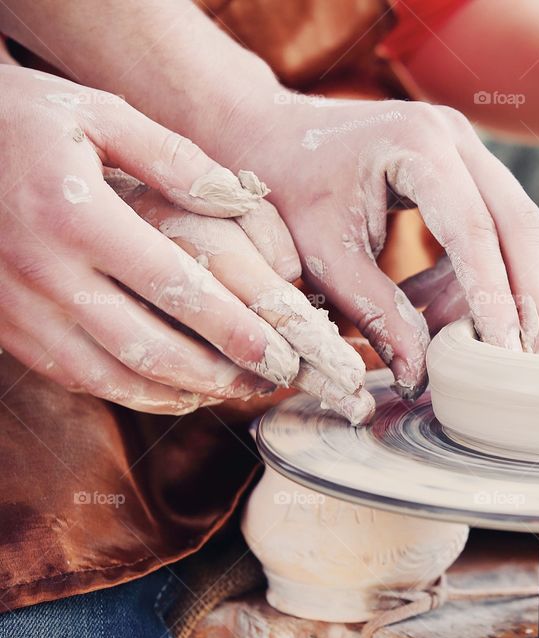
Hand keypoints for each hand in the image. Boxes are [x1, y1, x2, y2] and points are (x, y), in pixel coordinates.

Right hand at [0, 66, 360, 414]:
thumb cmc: (21, 120)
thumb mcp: (97, 113)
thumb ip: (172, 157)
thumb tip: (238, 200)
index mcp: (77, 216)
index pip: (176, 288)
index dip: (235, 329)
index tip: (282, 351)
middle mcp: (45, 272)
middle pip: (149, 347)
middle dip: (220, 374)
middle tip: (272, 378)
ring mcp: (19, 307)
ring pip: (112, 377)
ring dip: (181, 393)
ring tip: (234, 390)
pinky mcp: (6, 327)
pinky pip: (76, 376)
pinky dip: (131, 392)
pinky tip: (176, 389)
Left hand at [212, 94, 538, 396]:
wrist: (271, 136)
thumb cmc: (288, 189)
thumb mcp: (326, 258)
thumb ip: (377, 314)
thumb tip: (421, 378)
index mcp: (416, 144)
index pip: (472, 229)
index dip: (493, 295)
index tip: (506, 350)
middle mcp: (452, 135)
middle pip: (517, 222)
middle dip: (529, 294)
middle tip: (533, 354)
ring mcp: (463, 147)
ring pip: (511, 227)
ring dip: (495, 290)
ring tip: (454, 340)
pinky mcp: (461, 167)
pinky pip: (486, 229)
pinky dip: (467, 276)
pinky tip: (425, 305)